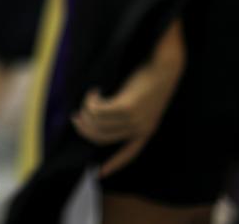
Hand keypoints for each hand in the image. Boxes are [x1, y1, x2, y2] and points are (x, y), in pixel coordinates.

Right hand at [72, 22, 184, 175]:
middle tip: (75, 116)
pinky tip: (94, 89)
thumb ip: (126, 112)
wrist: (163, 65)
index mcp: (146, 131)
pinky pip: (98, 109)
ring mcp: (134, 119)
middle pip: (101, 137)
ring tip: (87, 98)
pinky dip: (91, 100)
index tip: (98, 174)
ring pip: (97, 122)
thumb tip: (98, 118)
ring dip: (86, 110)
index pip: (128, 154)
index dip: (113, 164)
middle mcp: (140, 129)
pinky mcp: (126, 107)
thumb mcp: (141, 101)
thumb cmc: (150, 79)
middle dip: (84, 128)